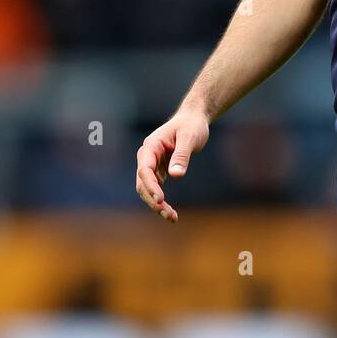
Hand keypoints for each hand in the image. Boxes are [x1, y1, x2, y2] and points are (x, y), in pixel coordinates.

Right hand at [135, 105, 209, 222]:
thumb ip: (182, 155)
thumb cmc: (192, 126)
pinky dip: (161, 201)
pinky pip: (156, 189)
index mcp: (151, 146)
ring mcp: (151, 164)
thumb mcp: (190, 137)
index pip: (145, 170)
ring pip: (147, 189)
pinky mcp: (159, 171)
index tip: (160, 200)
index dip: (151, 186)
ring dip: (156, 204)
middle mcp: (147, 156)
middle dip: (153, 200)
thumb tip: (175, 175)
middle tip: (169, 214)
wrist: (193, 120)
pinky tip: (171, 213)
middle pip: (143, 183)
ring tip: (172, 218)